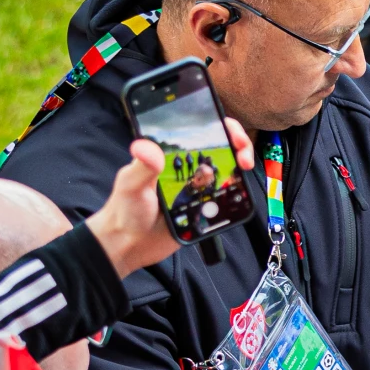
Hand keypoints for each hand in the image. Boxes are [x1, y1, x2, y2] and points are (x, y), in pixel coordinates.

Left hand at [85, 118, 253, 277]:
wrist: (132, 244)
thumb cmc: (125, 210)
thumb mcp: (131, 184)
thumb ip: (141, 165)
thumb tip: (145, 145)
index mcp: (169, 156)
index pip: (199, 131)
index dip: (218, 125)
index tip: (229, 131)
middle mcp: (187, 169)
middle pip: (220, 148)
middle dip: (239, 144)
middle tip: (243, 154)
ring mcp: (198, 188)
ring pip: (227, 171)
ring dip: (240, 167)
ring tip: (243, 168)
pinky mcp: (205, 207)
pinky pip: (226, 197)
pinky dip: (238, 192)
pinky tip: (241, 192)